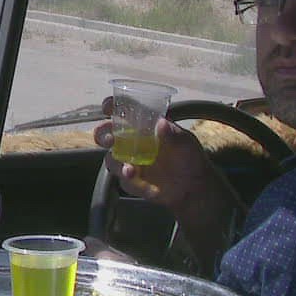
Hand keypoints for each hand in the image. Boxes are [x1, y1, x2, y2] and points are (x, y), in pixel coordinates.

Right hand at [92, 98, 238, 242]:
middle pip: (105, 135)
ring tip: (130, 171)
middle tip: (110, 140)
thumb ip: (173, 134)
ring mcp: (129, 162)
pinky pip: (125, 182)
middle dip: (102, 135)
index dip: (111, 106)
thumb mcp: (186, 142)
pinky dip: (135, 185)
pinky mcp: (132, 181)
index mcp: (142, 126)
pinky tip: (150, 189)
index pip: (122, 112)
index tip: (108, 107)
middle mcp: (131, 142)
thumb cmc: (189, 157)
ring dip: (117, 164)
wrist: (194, 187)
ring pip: (111, 160)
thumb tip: (161, 123)